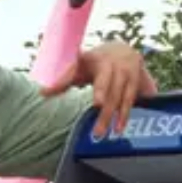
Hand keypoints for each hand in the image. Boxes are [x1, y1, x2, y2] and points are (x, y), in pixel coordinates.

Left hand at [40, 41, 157, 135]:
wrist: (124, 49)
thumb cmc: (96, 61)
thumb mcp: (80, 66)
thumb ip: (64, 79)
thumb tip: (42, 92)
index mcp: (103, 63)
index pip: (103, 78)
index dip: (101, 90)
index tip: (98, 104)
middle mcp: (119, 69)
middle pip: (113, 94)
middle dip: (106, 114)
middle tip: (97, 132)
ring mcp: (131, 76)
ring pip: (125, 99)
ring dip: (120, 118)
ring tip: (112, 133)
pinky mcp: (140, 84)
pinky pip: (134, 101)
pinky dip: (127, 115)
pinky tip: (121, 127)